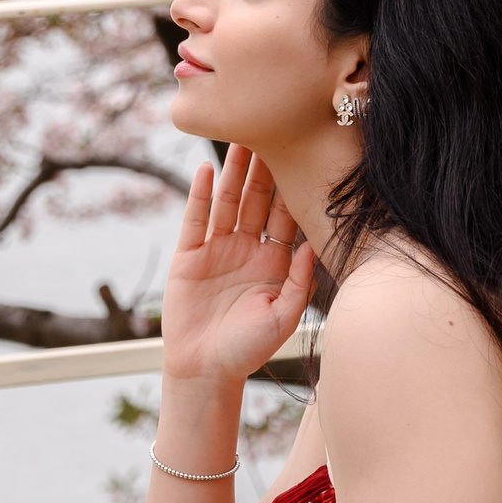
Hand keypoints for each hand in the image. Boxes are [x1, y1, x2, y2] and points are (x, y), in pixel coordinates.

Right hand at [160, 147, 314, 386]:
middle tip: (273, 130)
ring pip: (227, 201)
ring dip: (234, 171)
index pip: (287, 216)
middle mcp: (247, 248)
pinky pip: (195, 219)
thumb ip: (300, 282)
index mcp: (275, 261)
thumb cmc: (248, 350)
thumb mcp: (283, 317)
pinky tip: (204, 169)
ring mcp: (217, 249)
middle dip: (265, 168)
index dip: (293, 189)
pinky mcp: (188, 255)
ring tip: (240, 137)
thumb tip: (312, 244)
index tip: (305, 156)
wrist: (205, 372)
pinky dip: (199, 194)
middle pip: (258, 199)